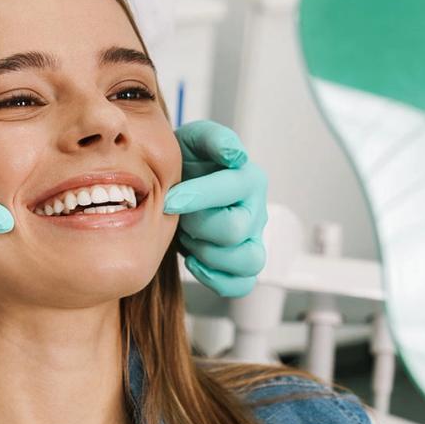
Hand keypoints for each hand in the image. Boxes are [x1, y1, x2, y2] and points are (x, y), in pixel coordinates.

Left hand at [164, 121, 267, 297]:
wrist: (177, 184)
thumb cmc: (186, 163)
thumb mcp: (193, 140)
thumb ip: (213, 139)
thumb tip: (234, 154)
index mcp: (248, 179)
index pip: (231, 190)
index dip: (197, 197)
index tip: (168, 200)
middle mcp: (256, 210)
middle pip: (235, 230)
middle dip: (198, 225)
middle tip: (179, 217)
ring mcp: (252, 239)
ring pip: (248, 261)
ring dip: (210, 255)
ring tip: (189, 239)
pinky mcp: (242, 261)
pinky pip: (242, 283)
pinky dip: (217, 279)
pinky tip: (194, 261)